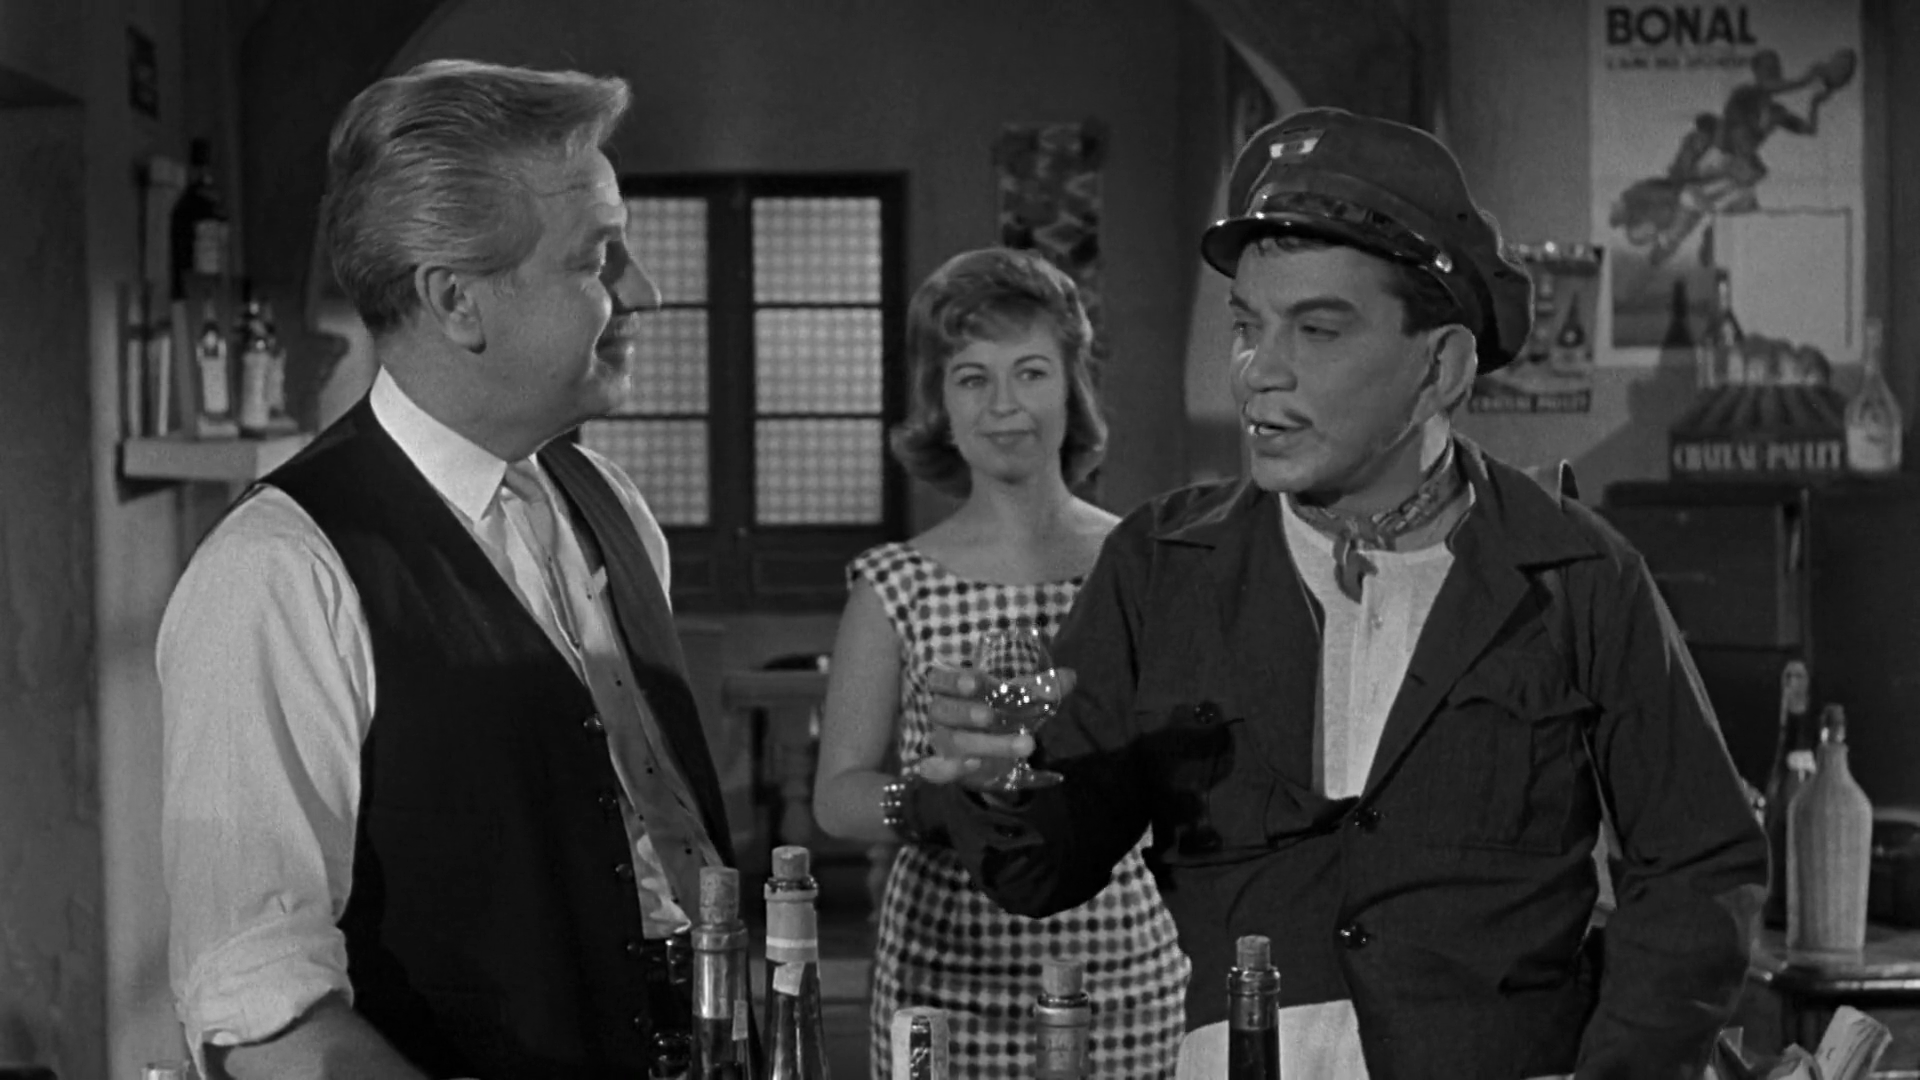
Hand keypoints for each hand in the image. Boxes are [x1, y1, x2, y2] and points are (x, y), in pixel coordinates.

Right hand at [918, 663, 1076, 788]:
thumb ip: (1042, 688)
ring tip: (1022, 745)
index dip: (953, 681)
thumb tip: (1070, 676)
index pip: (939, 680)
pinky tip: (973, 765)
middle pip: (944, 711)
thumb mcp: (1018, 699)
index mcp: (951, 689)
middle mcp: (941, 714)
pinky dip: (949, 769)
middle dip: (967, 713)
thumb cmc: (999, 714)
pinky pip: (936, 770)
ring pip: (952, 741)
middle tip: (992, 717)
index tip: (976, 682)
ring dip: (983, 744)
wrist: (988, 751)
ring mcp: (941, 742)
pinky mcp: (945, 768)